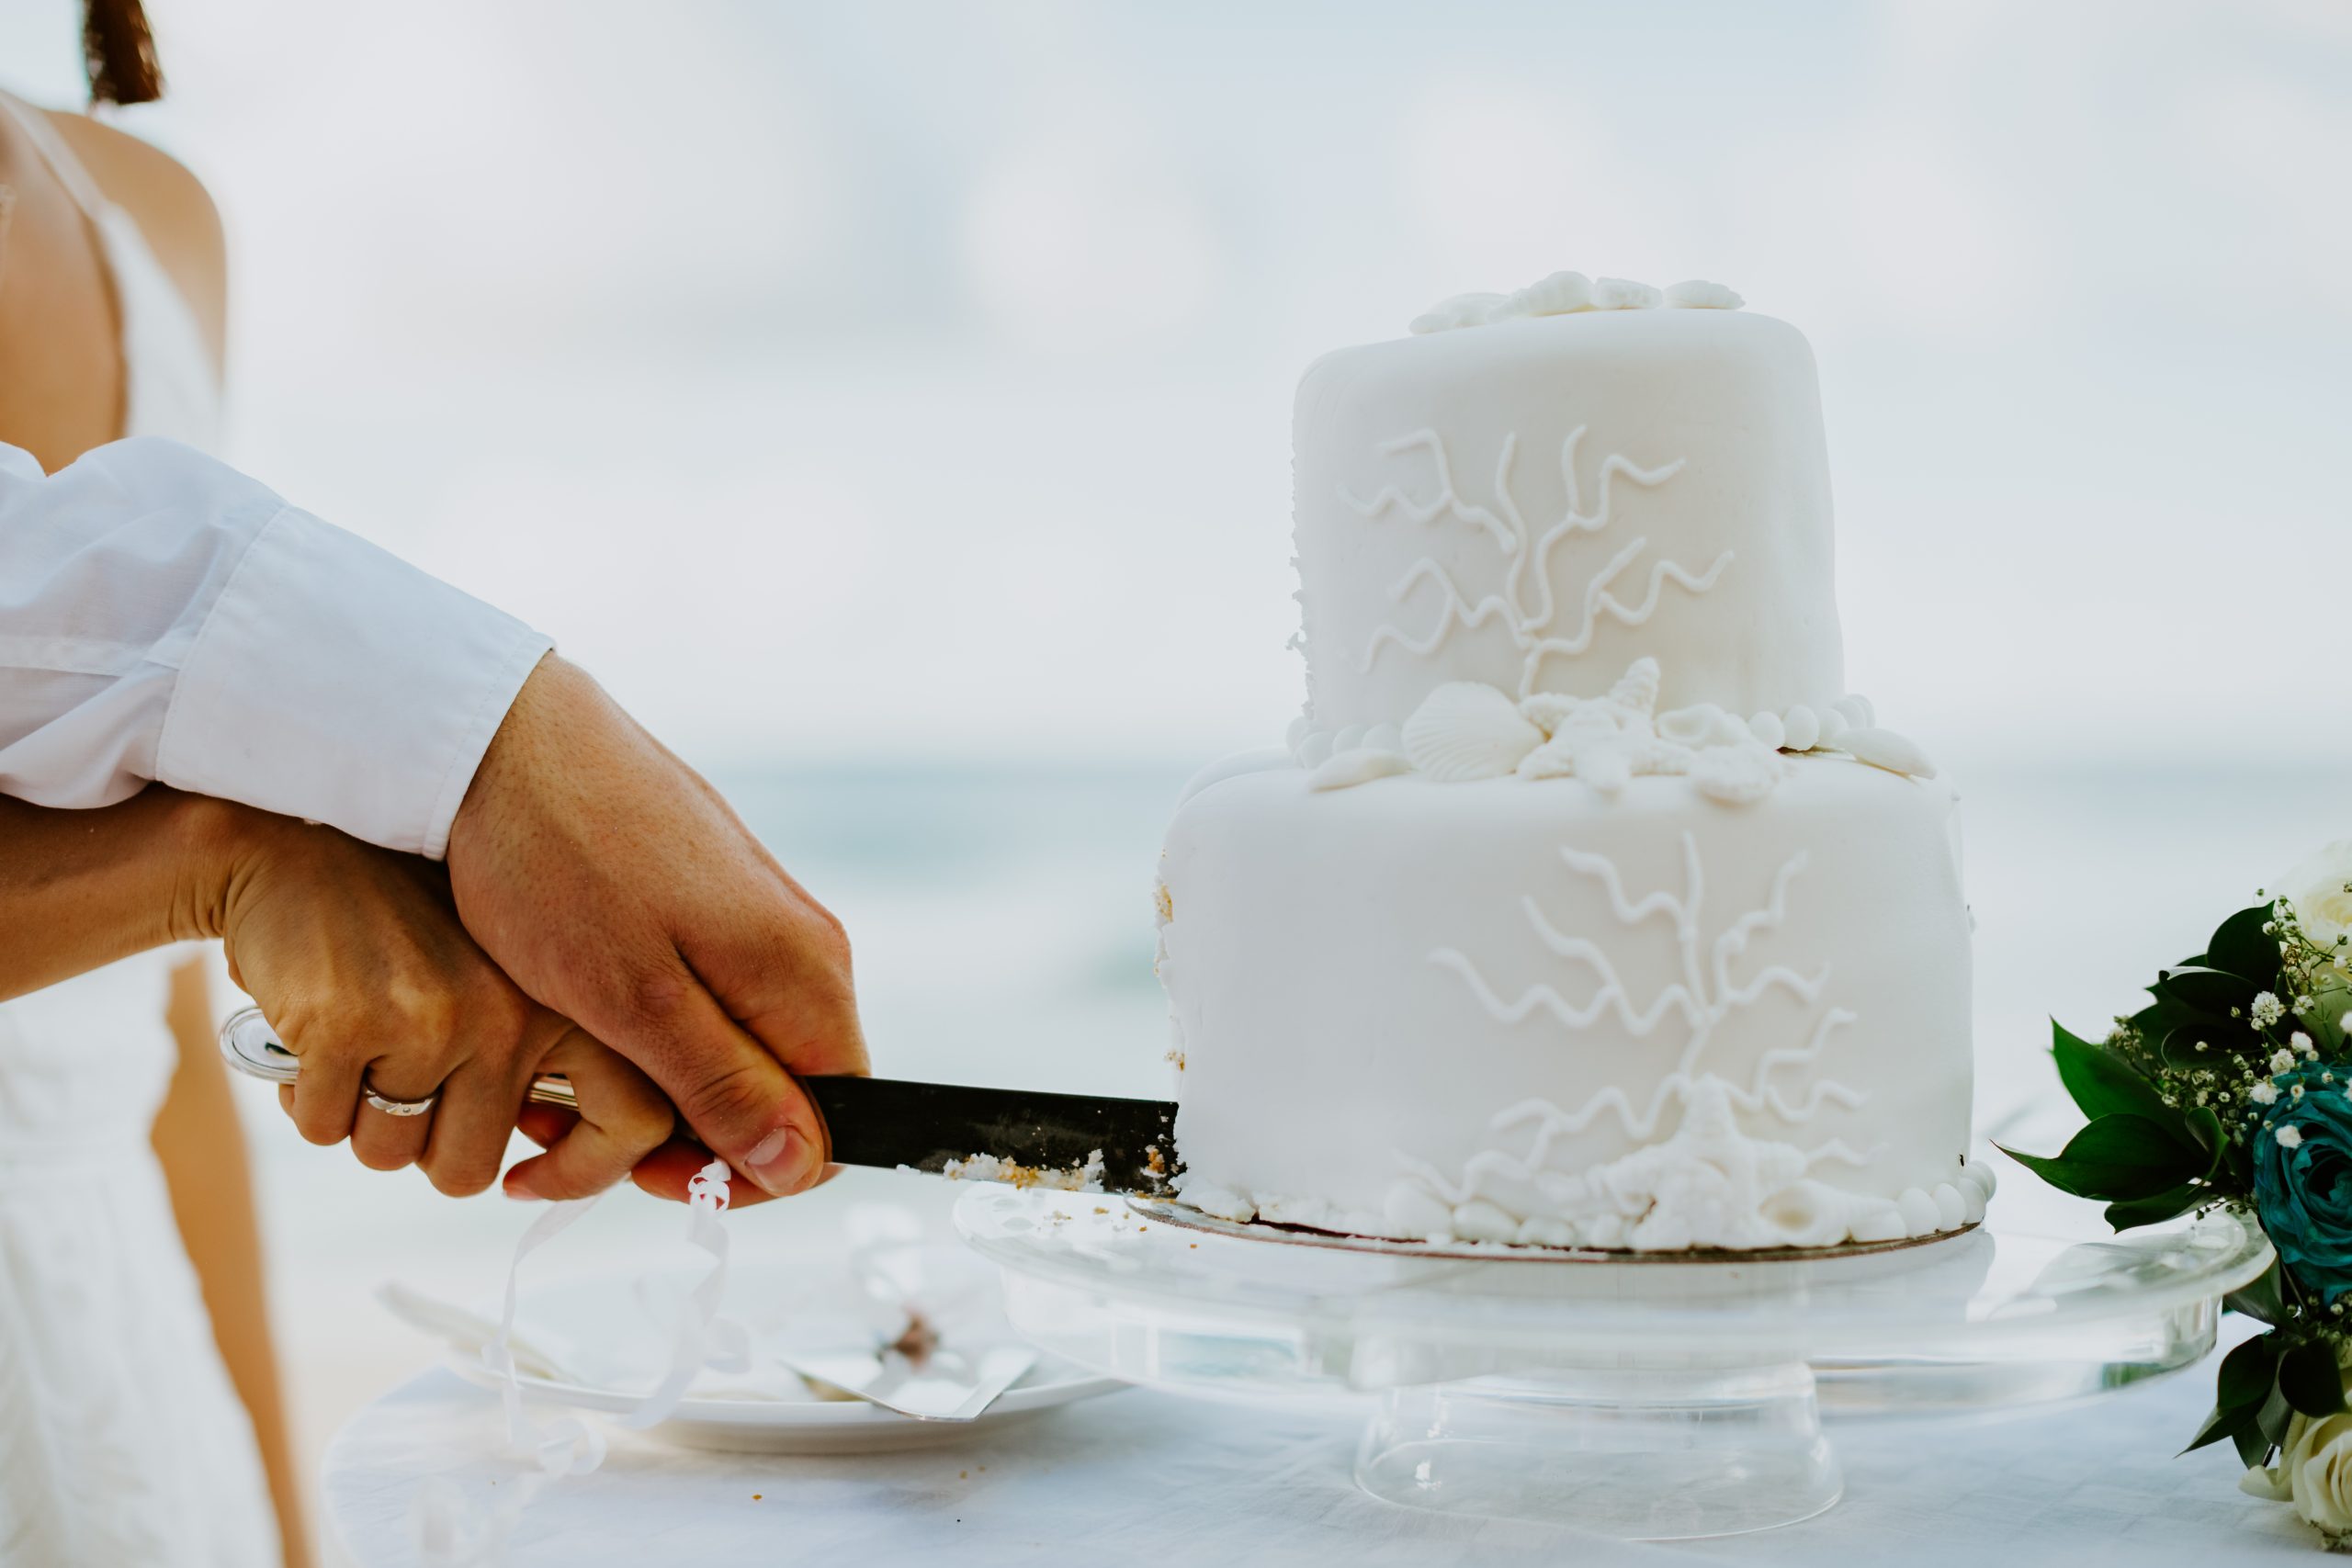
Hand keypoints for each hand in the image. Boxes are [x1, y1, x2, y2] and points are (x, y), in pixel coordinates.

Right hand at [203, 804, 674, 1198]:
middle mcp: (514, 1011)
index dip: (583, 1175)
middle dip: (423, 1149)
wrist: (299, 844)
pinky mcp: (348, 1026)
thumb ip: (548, 1055)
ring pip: (390, 1156)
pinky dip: (308, 1100)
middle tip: (403, 1086)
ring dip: (361, 1121)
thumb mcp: (509, 972)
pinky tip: (315, 1034)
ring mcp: (432, 1019)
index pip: (636, 1122)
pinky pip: (324, 1129)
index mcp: (569, 998)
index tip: (528, 1178)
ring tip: (361, 1045)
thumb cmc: (406, 924)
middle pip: (470, 1170)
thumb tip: (557, 1154)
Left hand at [446, 656, 867, 1200]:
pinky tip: (564, 1030)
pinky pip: (701, 1000)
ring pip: (732, 1050)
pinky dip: (638, 1037)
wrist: (496, 735)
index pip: (831, 1123)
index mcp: (804, 973)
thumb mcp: (633, 1000)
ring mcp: (753, 917)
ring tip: (544, 1091)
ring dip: (650, 1092)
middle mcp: (799, 947)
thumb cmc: (559, 861)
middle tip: (570, 1136)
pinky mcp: (706, 898)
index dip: (751, 1173)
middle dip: (686, 1137)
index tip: (650, 1173)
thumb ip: (726, 1086)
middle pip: (781, 1091)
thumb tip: (802, 1166)